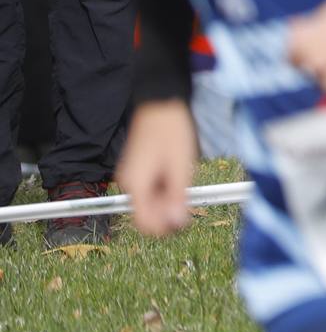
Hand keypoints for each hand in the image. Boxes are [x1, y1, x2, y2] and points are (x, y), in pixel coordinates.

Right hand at [117, 99, 199, 237]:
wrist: (162, 104)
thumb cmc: (172, 132)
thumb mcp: (181, 167)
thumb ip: (177, 197)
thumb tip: (176, 224)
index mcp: (135, 184)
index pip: (144, 222)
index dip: (165, 228)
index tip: (186, 221)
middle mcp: (129, 183)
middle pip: (147, 214)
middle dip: (168, 215)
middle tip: (190, 203)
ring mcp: (132, 176)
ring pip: (150, 203)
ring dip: (168, 202)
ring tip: (186, 185)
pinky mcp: (139, 170)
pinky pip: (151, 190)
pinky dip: (165, 191)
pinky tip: (179, 178)